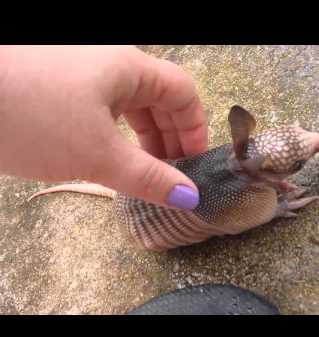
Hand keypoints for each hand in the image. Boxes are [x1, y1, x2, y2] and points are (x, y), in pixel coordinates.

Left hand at [0, 45, 207, 208]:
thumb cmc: (31, 116)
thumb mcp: (97, 154)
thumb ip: (149, 178)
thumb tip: (189, 198)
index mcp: (128, 66)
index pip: (183, 92)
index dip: (195, 129)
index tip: (193, 166)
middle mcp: (109, 63)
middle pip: (158, 99)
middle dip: (169, 139)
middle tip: (169, 177)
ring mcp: (81, 73)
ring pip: (128, 106)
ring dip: (142, 140)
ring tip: (141, 174)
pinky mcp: (57, 87)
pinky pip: (102, 110)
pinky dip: (114, 136)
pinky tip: (108, 158)